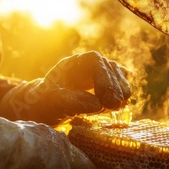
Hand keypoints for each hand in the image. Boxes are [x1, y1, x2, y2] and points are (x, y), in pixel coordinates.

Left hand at [0, 51, 131, 123]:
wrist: (44, 108)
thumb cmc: (45, 103)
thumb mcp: (52, 103)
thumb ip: (71, 102)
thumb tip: (97, 104)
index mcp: (72, 64)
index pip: (95, 60)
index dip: (105, 77)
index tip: (107, 99)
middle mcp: (87, 66)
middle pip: (109, 67)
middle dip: (115, 86)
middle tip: (115, 106)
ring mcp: (97, 74)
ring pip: (118, 74)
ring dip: (122, 89)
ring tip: (117, 107)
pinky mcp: (104, 84)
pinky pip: (119, 82)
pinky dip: (123, 91)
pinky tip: (124, 102)